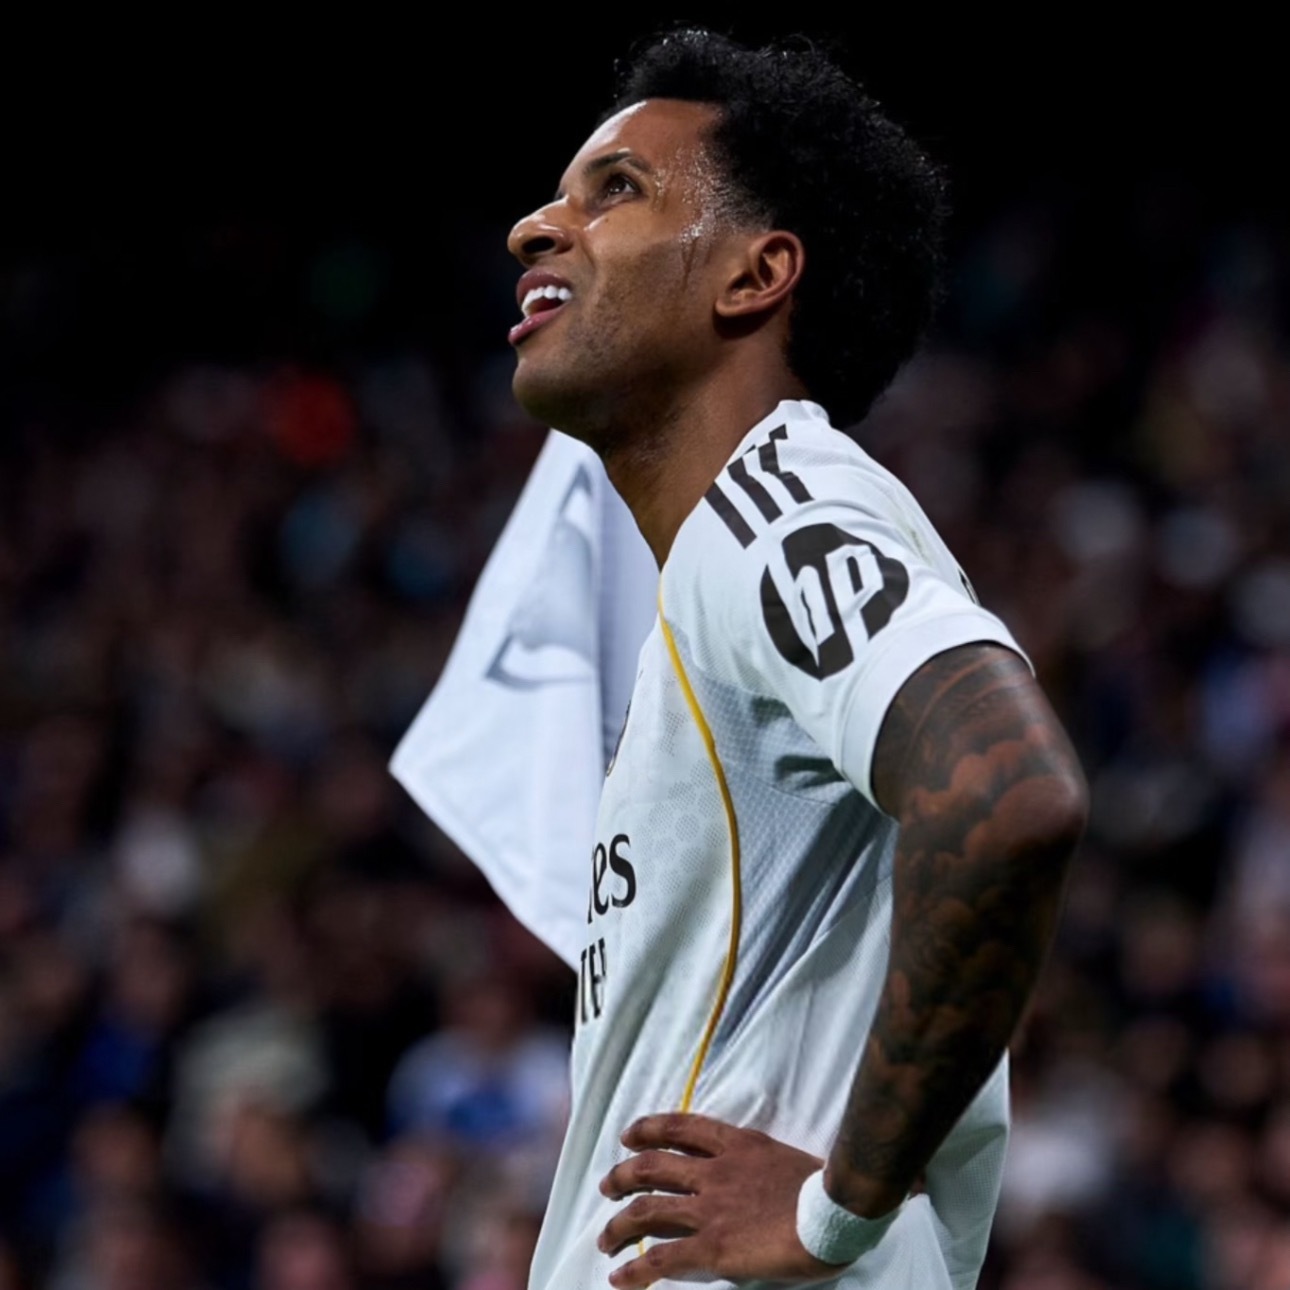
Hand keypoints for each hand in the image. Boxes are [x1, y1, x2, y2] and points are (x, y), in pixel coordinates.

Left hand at [597, 1112, 846, 1286]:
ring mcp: (710, 1208)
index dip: (648, 1129)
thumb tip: (745, 1174)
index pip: (680, 1127)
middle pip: (653, 1165)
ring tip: (604, 1238)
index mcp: (736, 1144)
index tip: (629, 1135)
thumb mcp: (781, 1156)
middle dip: (624, 1174)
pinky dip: (635, 1270)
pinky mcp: (712, 1247)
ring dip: (619, 1224)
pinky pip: (662, 1258)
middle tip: (608, 1185)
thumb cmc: (824, 1187)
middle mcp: (715, 1171)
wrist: (836, 1210)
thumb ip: (755, 1161)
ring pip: (648, 1209)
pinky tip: (619, 1279)